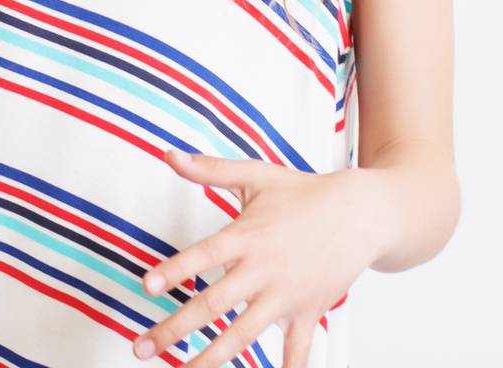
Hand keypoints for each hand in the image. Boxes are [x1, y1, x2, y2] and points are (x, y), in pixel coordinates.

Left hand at [130, 148, 387, 366]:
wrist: (360, 213)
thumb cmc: (305, 192)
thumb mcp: (257, 175)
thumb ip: (210, 169)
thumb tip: (170, 155)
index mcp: (248, 235)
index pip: (203, 256)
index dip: (175, 270)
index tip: (147, 287)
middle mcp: (264, 269)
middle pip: (213, 304)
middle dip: (174, 328)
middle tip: (141, 347)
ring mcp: (286, 296)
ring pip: (243, 335)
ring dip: (209, 359)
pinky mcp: (308, 313)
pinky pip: (295, 353)